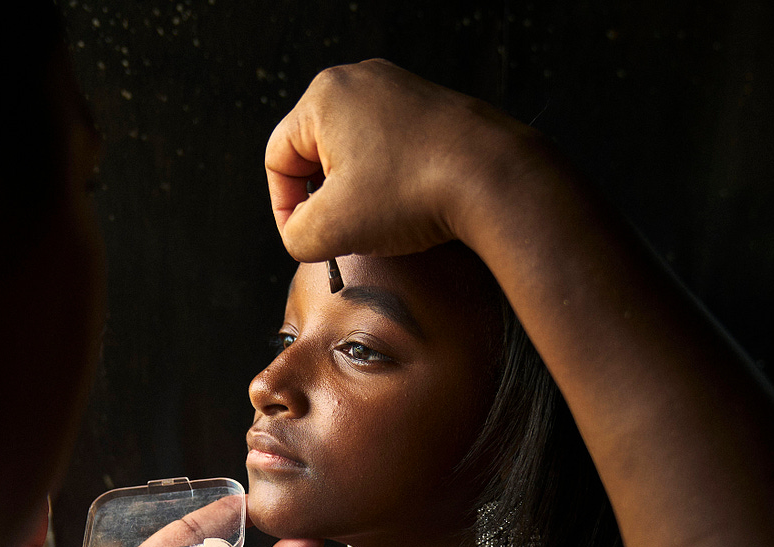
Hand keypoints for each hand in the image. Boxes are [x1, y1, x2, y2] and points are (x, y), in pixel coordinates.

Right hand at [265, 59, 537, 262]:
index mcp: (324, 97)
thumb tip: (301, 234)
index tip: (306, 239)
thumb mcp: (334, 228)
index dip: (284, 209)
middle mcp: (359, 80)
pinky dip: (389, 179)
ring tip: (379, 220)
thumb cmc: (414, 192)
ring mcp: (399, 89)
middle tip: (344, 232)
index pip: (278, 159)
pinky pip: (390, 147)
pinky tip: (407, 204)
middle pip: (315, 152)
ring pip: (354, 151)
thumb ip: (296, 236)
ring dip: (357, 192)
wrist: (494, 178)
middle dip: (325, 198)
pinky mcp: (429, 107)